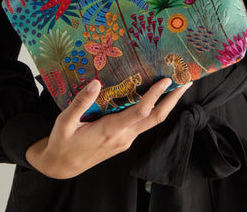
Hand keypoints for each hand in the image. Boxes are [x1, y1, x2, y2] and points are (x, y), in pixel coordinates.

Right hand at [25, 77, 190, 179]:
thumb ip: (80, 102)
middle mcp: (123, 137)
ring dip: (166, 104)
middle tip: (186, 81)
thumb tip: (95, 82)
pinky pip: (143, 123)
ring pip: (152, 121)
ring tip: (176, 85)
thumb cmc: (62, 142)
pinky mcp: (123, 140)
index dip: (154, 96)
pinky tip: (154, 96)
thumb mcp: (65, 122)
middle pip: (155, 118)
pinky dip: (153, 109)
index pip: (140, 112)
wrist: (61, 166)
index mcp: (110, 130)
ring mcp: (125, 140)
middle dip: (172, 100)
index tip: (166, 80)